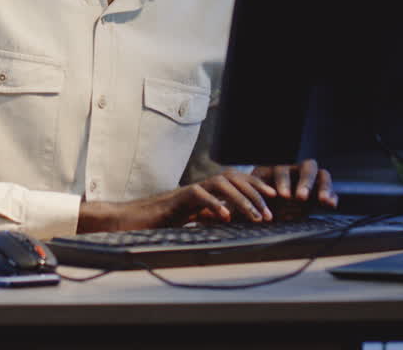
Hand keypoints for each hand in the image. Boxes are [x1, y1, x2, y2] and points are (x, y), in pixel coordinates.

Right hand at [76, 160, 336, 231]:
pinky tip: (226, 216)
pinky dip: (214, 204)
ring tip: (257, 217)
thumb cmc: (157, 225)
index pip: (236, 182)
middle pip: (234, 178)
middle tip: (272, 210)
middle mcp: (199, 188)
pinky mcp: (176, 199)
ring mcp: (188, 191)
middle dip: (256, 192)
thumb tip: (231, 224)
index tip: (275, 199)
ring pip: (221, 185)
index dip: (256, 187)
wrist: (128, 222)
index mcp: (205, 193)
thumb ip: (207, 219)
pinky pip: (198, 195)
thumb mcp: (190, 223)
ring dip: (242, 199)